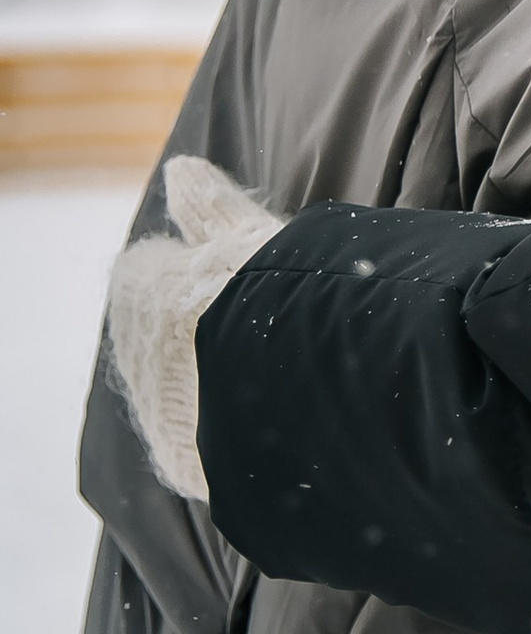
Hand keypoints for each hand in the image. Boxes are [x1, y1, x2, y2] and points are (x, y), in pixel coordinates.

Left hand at [105, 153, 286, 502]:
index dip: (202, 268)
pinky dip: (228, 430)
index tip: (244, 274)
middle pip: (165, 332)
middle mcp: (134, 353)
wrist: (294, 388)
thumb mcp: (250, 234)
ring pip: (180, 390)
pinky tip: (272, 416)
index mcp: (139, 288)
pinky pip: (200, 442)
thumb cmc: (276, 294)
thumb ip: (210, 204)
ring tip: (276, 372)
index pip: (154, 268)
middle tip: (264, 323)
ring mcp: (156, 415)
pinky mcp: (182, 465)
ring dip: (213, 381)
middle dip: (202, 327)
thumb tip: (180, 169)